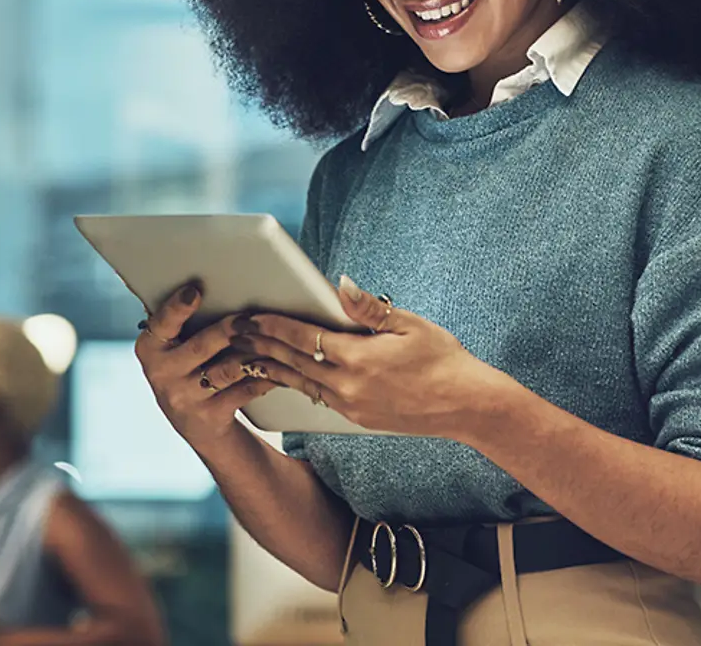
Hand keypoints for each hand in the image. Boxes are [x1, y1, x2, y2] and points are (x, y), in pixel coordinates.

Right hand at [135, 281, 279, 445]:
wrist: (198, 425)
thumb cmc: (190, 370)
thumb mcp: (175, 348)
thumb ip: (186, 323)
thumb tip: (218, 288)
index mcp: (150, 348)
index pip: (161, 324)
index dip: (177, 308)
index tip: (193, 291)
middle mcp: (162, 374)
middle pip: (202, 346)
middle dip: (229, 329)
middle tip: (251, 317)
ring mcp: (185, 398)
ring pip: (228, 369)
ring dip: (254, 352)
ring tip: (276, 338)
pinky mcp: (211, 416)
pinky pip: (245, 390)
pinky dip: (265, 376)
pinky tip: (281, 367)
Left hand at [230, 275, 506, 437]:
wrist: (466, 406)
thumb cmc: (443, 358)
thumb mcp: (410, 325)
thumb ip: (369, 308)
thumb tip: (339, 283)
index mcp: (359, 359)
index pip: (303, 338)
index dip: (273, 325)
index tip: (250, 315)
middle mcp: (348, 387)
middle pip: (292, 362)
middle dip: (261, 345)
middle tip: (233, 332)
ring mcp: (350, 406)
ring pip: (300, 383)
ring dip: (271, 367)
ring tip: (246, 354)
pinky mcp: (356, 418)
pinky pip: (316, 398)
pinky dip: (294, 383)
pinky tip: (281, 376)